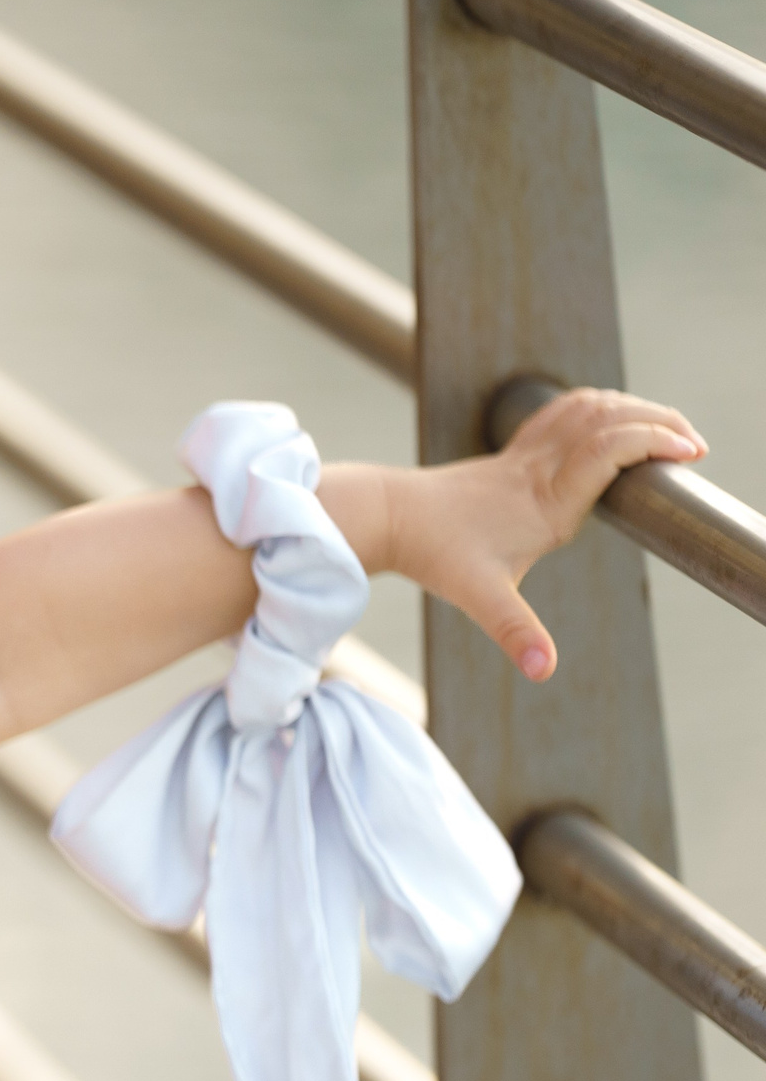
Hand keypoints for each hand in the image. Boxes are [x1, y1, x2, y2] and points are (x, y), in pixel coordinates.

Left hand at [384, 387, 703, 681]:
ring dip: (631, 410)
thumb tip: (544, 672)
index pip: (610, 448)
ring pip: (587, 410)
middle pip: (610, 419)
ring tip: (666, 429)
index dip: (654, 440)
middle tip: (693, 442)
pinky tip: (611, 420)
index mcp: (548, 501)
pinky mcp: (510, 454)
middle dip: (659, 422)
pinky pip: (561, 414)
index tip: (689, 451)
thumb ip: (516, 632)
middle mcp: (541, 470)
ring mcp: (524, 456)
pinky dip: (596, 409)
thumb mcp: (482, 598)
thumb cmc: (435, 553)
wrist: (387, 516)